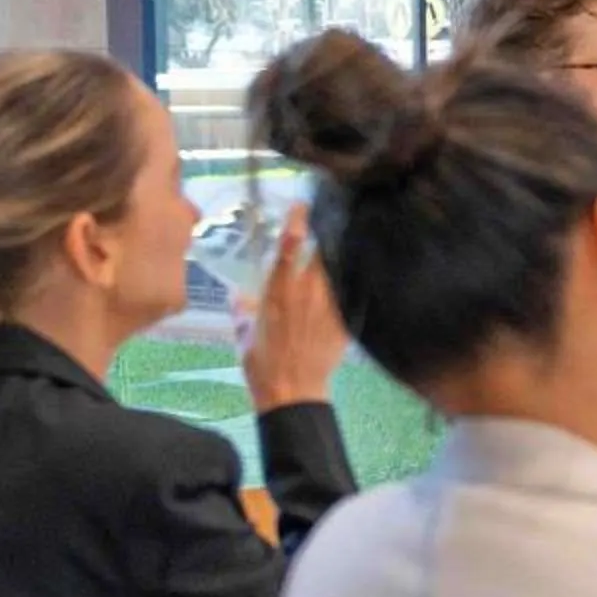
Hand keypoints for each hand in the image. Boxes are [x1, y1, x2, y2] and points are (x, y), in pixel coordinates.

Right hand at [235, 207, 346, 411]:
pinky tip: (359, 274)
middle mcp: (307, 292)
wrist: (292, 390)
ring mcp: (330, 305)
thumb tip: (237, 294)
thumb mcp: (244, 333)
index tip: (302, 206)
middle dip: (324, 235)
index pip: (289, 245)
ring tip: (344, 244)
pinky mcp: (346, 320)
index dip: (297, 221)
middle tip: (328, 222)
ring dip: (338, 256)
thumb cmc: (262, 362)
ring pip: (339, 269)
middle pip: (322, 251)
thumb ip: (242, 309)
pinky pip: (353, 293)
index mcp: (278, 290)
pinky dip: (353, 282)